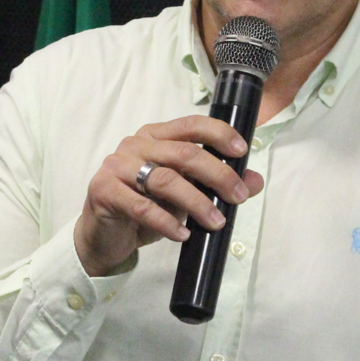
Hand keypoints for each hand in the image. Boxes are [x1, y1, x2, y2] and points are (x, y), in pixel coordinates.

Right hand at [74, 115, 264, 277]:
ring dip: (197, 202)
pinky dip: (167, 222)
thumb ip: (215, 185)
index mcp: (156, 135)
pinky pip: (142, 207)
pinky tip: (183, 234)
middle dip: (218, 175)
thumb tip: (254, 181)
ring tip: (216, 222)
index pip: (192, 124)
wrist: (104, 236)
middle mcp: (136, 144)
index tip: (242, 151)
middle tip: (238, 197)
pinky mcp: (104, 191)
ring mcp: (118, 166)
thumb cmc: (145, 209)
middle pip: (184, 153)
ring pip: (166, 179)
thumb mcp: (185, 195)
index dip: (219, 134)